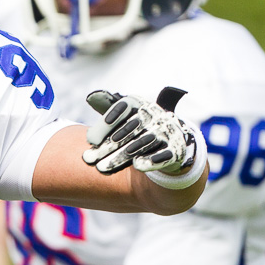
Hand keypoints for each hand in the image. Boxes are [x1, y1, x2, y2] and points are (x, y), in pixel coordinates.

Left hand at [82, 87, 196, 175]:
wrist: (168, 142)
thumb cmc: (136, 127)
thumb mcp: (123, 113)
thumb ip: (106, 106)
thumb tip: (91, 97)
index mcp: (140, 104)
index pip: (124, 106)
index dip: (107, 121)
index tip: (90, 139)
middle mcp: (155, 115)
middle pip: (129, 129)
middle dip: (107, 146)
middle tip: (88, 159)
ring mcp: (167, 131)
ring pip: (142, 143)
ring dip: (122, 156)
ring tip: (102, 167)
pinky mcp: (175, 149)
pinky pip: (165, 154)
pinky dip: (152, 160)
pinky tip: (138, 165)